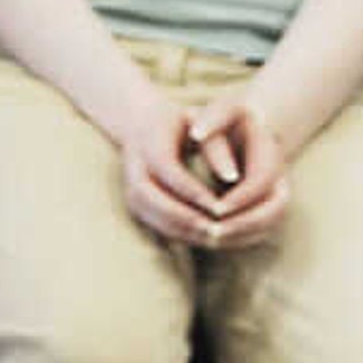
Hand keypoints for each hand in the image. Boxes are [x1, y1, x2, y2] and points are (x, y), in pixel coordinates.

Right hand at [99, 93, 237, 250]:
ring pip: (147, 212)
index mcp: (149, 136)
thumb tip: (233, 178)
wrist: (147, 125)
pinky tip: (202, 238)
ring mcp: (129, 182)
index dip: (191, 189)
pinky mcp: (133, 201)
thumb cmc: (187, 124)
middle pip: (147, 194)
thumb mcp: (204, 124)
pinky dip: (175, 233)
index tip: (220, 207)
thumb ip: (218, 149)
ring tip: (212, 238)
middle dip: (181, 215)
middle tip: (215, 230)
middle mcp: (133, 161)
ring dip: (179, 228)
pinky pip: (151, 221)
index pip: (166, 167)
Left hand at [177, 90, 290, 248]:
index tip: (215, 208)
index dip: (240, 198)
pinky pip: (261, 230)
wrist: (254, 126)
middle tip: (213, 232)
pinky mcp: (269, 208)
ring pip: (269, 226)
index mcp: (272, 156)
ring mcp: (279, 196)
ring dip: (242, 236)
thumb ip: (212, 119)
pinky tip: (212, 239)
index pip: (260, 184)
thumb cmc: (233, 117)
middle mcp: (282, 180)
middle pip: (273, 212)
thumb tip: (196, 134)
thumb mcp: (224, 109)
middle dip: (244, 225)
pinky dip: (241, 238)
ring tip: (209, 239)